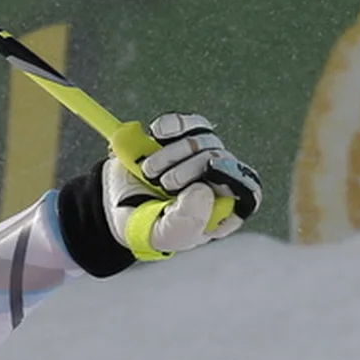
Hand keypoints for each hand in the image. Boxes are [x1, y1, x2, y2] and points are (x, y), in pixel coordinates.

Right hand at [104, 112, 261, 259]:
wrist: (111, 203)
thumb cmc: (142, 226)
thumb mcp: (161, 236)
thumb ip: (184, 224)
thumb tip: (205, 190)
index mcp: (220, 212)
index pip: (248, 191)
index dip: (232, 180)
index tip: (207, 177)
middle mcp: (216, 182)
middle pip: (224, 161)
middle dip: (190, 169)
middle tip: (164, 184)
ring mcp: (200, 157)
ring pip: (205, 140)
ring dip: (174, 152)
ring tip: (149, 170)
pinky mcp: (183, 136)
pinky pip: (190, 122)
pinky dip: (173, 125)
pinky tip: (155, 134)